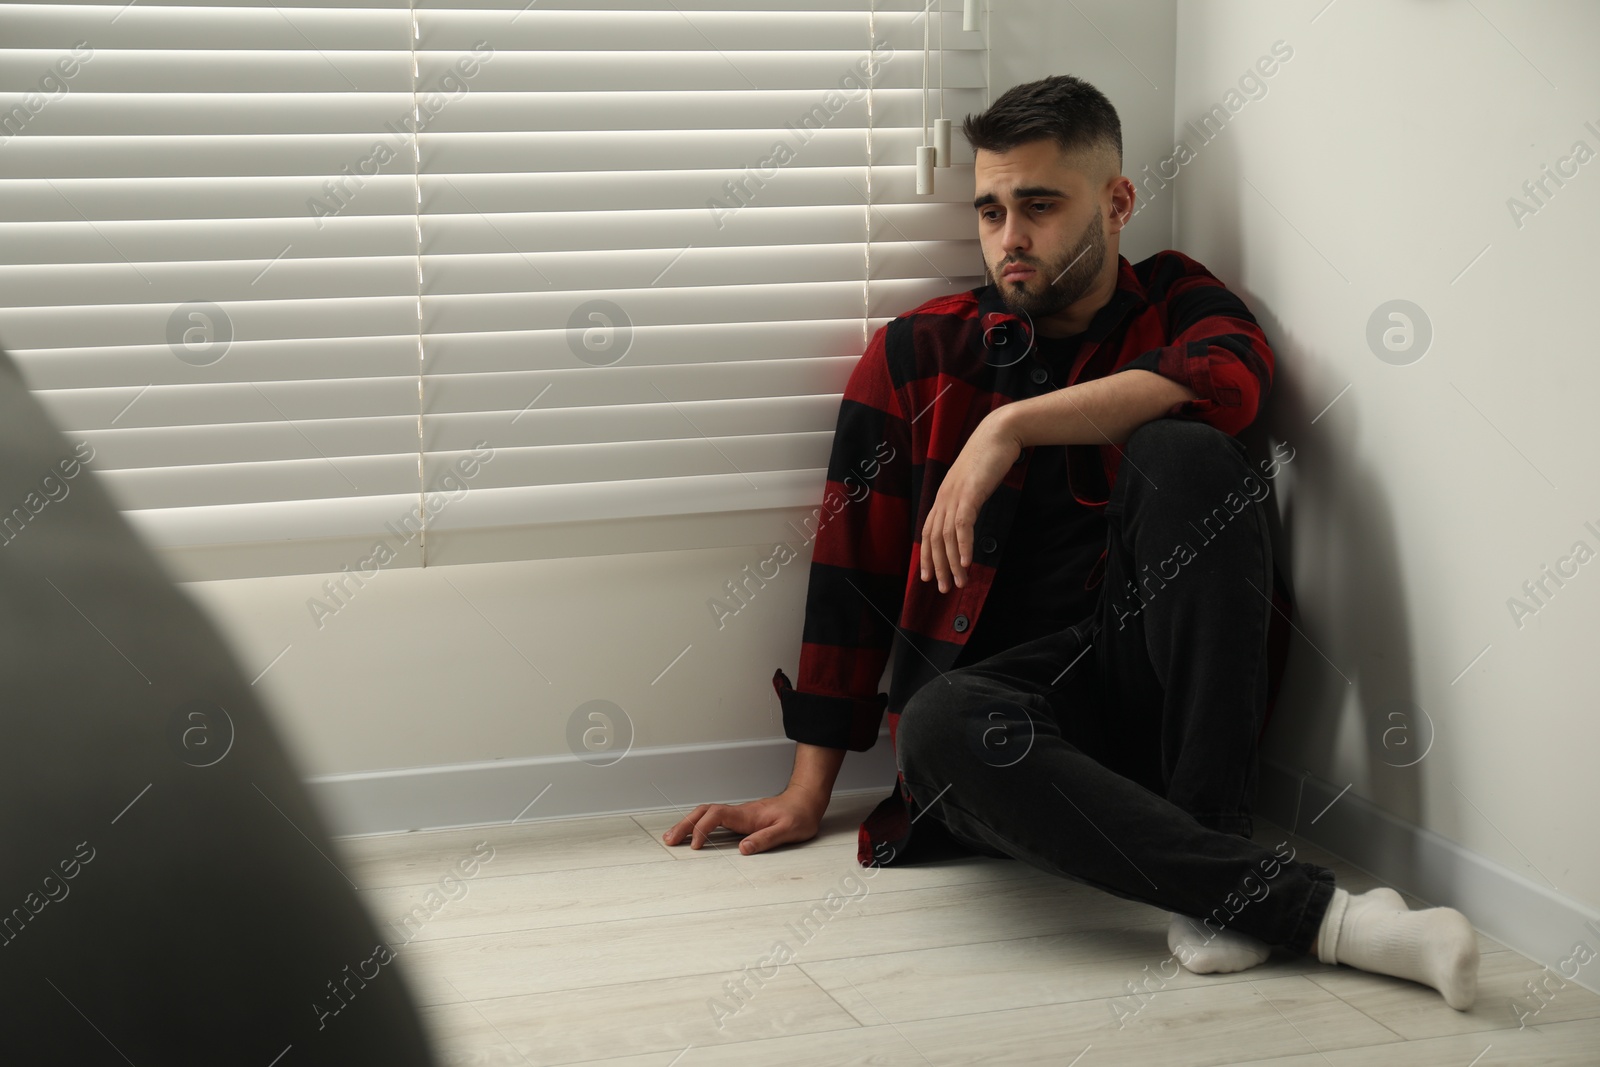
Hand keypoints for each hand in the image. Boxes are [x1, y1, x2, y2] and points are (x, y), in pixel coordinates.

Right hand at [662, 787, 826, 855]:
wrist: (806, 801)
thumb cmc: (799, 815)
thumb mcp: (788, 830)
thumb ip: (766, 839)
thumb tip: (743, 849)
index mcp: (747, 815)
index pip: (716, 816)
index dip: (703, 829)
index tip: (695, 846)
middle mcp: (738, 813)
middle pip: (703, 812)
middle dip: (685, 825)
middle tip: (669, 839)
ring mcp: (738, 815)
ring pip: (706, 814)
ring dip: (688, 824)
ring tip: (672, 837)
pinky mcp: (740, 819)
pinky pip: (713, 819)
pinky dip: (698, 825)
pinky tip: (693, 834)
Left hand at [920, 412, 1022, 591]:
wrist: (999, 433)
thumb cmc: (989, 458)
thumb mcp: (973, 483)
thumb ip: (967, 501)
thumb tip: (967, 519)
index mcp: (943, 496)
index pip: (928, 532)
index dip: (926, 556)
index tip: (928, 577)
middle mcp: (944, 497)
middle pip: (935, 539)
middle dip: (938, 567)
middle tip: (944, 589)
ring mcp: (955, 495)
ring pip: (947, 537)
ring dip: (953, 563)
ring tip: (960, 583)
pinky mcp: (970, 493)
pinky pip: (963, 525)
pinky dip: (963, 546)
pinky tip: (967, 563)